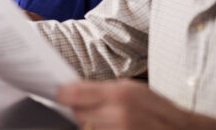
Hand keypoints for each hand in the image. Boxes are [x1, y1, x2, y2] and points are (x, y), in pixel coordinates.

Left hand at [57, 79, 190, 129]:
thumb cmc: (157, 109)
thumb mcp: (132, 89)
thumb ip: (102, 90)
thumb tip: (72, 90)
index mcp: (120, 94)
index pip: (75, 93)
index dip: (63, 94)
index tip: (59, 94)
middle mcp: (119, 115)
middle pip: (78, 113)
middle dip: (79, 110)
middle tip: (88, 108)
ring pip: (86, 127)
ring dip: (89, 124)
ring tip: (104, 120)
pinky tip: (109, 127)